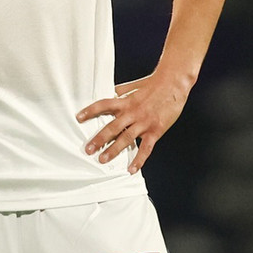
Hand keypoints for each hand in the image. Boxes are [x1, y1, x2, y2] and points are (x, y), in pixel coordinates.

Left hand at [76, 72, 191, 173]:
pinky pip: (145, 148)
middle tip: (88, 150)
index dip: (90, 111)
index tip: (79, 118)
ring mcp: (144, 122)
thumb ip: (123, 90)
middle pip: (112, 127)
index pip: (104, 105)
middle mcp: (132, 112)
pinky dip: (138, 160)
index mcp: (126, 101)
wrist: (174, 83)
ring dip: (113, 150)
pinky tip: (131, 169)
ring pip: (126, 138)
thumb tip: (112, 91)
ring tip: (102, 159)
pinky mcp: (155, 130)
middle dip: (98, 139)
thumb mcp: (135, 85)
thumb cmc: (155, 83)